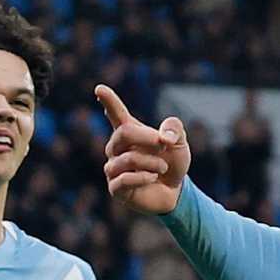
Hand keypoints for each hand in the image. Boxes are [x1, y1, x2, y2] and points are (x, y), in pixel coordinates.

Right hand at [95, 85, 190, 214]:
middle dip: (147, 138)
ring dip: (152, 163)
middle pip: (124, 134)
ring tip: (162, 168)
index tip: (100, 88)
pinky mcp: (115, 188)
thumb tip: (164, 137)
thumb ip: (174, 130)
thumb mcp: (179, 143)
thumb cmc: (172, 162)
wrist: (174, 191)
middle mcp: (116, 148)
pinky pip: (124, 180)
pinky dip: (143, 178)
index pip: (116, 114)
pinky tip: (152, 178)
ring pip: (128, 159)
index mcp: (129, 132)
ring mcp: (113, 168)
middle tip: (164, 145)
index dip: (109, 101)